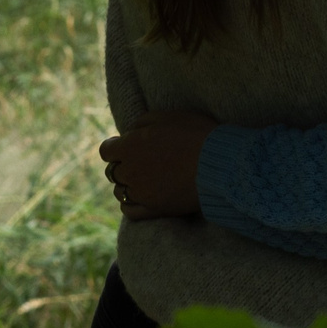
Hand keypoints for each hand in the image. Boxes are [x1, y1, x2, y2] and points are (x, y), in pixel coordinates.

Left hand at [98, 111, 216, 218]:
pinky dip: (130, 204)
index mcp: (130, 147)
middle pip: (113, 171)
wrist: (220, 164)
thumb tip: (130, 132)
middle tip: (141, 161)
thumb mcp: (168, 116)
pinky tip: (139, 198)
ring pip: (120, 192)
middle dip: (123, 165)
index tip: (126, 145)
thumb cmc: (196, 135)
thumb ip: (142, 123)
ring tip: (144, 180)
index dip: (115, 147)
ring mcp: (141, 193)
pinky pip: (129, 211)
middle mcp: (130, 171)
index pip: (106, 150)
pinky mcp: (154, 210)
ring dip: (127, 184)